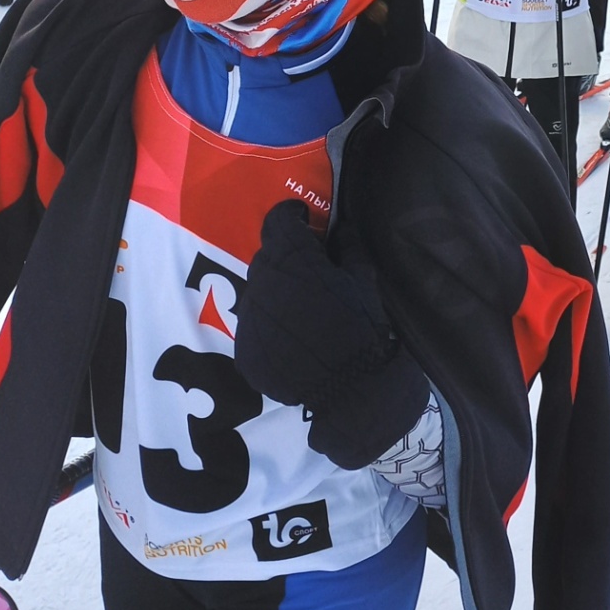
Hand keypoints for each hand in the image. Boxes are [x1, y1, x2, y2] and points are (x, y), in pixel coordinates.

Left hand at [234, 201, 429, 468]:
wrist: (350, 392)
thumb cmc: (361, 328)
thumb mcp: (364, 280)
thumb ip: (348, 246)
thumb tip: (340, 227)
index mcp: (292, 259)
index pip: (278, 220)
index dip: (292, 217)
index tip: (306, 223)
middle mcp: (261, 283)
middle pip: (267, 258)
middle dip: (286, 259)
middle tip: (310, 274)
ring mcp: (249, 319)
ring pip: (258, 293)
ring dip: (276, 294)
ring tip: (303, 313)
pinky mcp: (245, 351)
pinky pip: (255, 327)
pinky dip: (270, 327)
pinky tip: (294, 341)